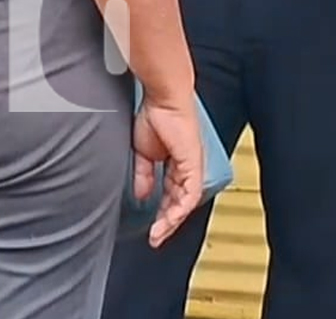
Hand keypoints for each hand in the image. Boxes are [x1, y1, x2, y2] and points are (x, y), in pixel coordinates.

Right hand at [132, 94, 203, 247]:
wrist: (162, 98)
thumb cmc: (154, 115)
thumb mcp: (143, 152)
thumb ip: (143, 174)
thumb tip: (141, 194)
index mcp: (176, 164)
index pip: (171, 196)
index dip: (161, 213)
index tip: (151, 227)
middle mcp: (187, 168)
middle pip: (180, 204)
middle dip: (167, 224)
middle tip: (155, 238)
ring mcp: (193, 167)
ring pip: (186, 203)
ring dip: (172, 221)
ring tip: (159, 234)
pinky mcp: (194, 164)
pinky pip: (190, 194)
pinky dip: (180, 208)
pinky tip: (168, 219)